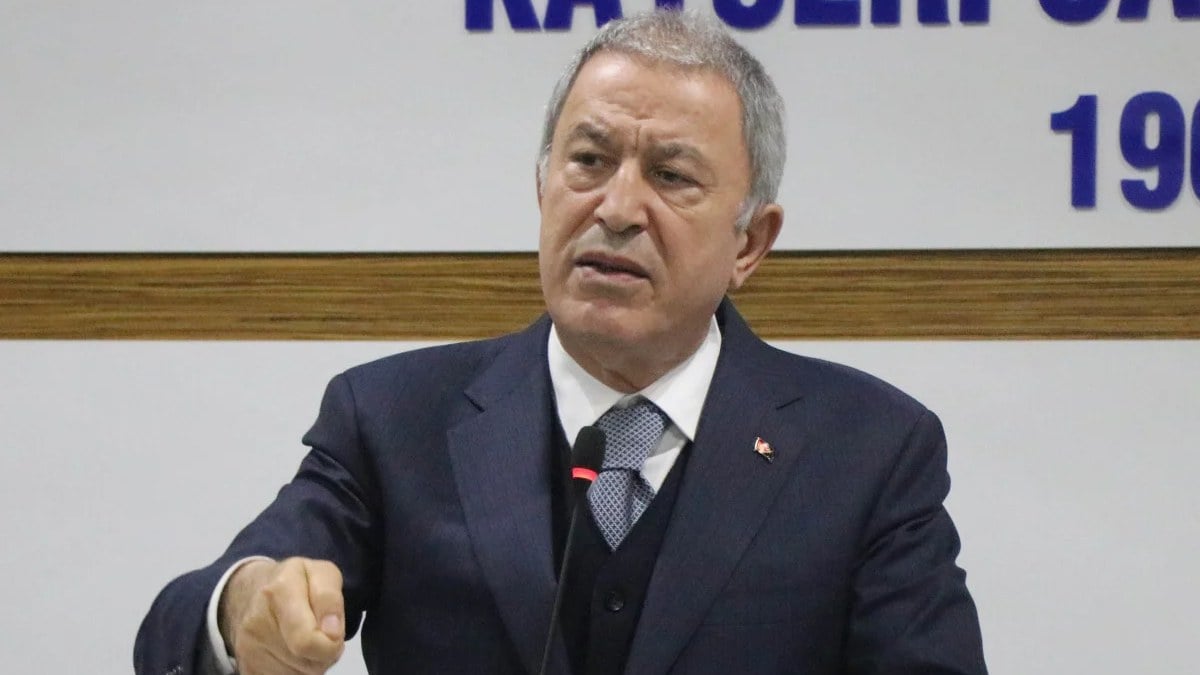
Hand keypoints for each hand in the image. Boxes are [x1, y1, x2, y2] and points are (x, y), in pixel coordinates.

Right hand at [218, 557, 345, 674]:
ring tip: (304, 638)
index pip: (307, 640)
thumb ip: (331, 599)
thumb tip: (332, 633)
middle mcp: (257, 622)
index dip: (331, 644)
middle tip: (321, 632)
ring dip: (310, 663)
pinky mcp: (245, 668)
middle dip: (324, 653)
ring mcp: (247, 648)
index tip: (334, 634)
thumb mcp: (323, 574)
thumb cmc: (296, 582)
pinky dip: (295, 671)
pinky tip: (291, 651)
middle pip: (308, 663)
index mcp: (279, 591)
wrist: (253, 591)